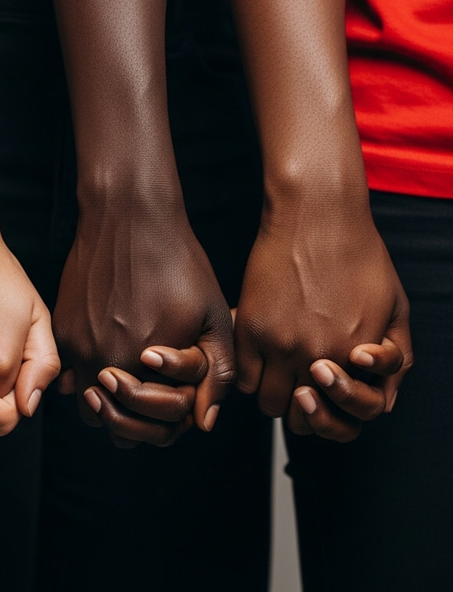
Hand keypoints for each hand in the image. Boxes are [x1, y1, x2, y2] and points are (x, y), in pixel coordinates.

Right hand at [53, 198, 233, 433]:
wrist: (128, 218)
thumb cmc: (178, 263)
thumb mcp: (214, 316)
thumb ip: (217, 374)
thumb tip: (203, 422)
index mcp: (151, 369)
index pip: (157, 431)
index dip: (171, 422)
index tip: (173, 401)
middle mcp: (110, 364)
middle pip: (117, 429)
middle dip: (137, 421)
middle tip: (148, 398)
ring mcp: (80, 348)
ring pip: (89, 408)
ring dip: (107, 404)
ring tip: (127, 379)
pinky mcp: (61, 331)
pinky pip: (68, 375)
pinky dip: (86, 373)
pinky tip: (106, 349)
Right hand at [235, 197, 411, 427]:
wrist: (318, 217)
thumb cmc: (360, 257)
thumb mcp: (397, 310)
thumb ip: (394, 361)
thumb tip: (382, 396)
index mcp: (356, 359)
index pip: (343, 422)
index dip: (333, 415)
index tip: (325, 391)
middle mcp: (317, 358)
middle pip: (300, 420)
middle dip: (303, 409)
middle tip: (299, 387)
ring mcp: (279, 344)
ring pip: (268, 403)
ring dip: (273, 392)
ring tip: (276, 368)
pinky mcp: (250, 326)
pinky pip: (242, 377)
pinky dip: (249, 373)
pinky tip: (259, 352)